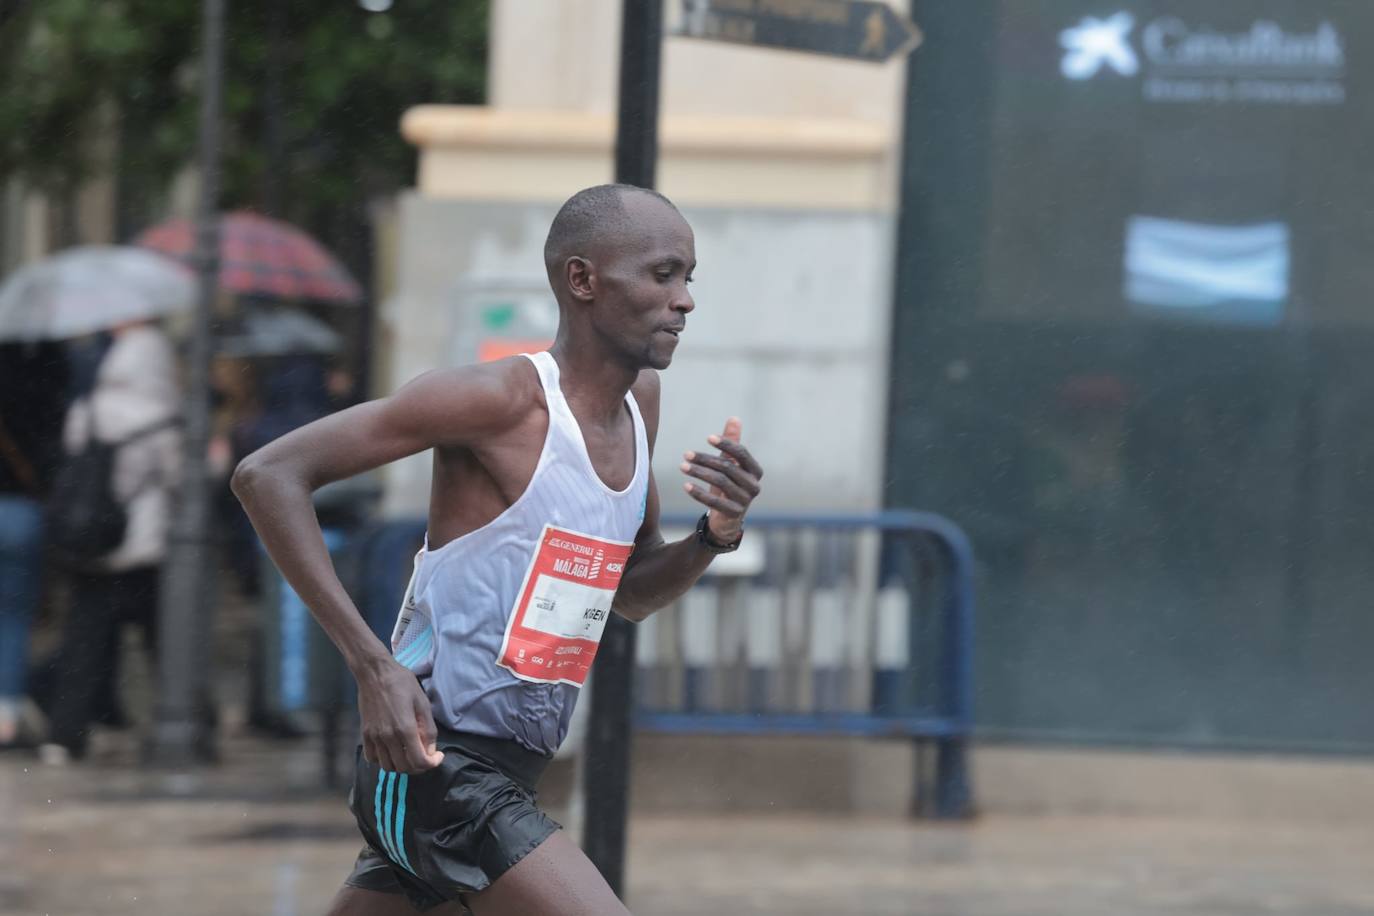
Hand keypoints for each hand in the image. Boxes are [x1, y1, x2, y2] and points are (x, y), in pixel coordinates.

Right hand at [355, 657, 444, 773]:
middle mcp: (388, 737)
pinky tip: (392, 751)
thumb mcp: (422, 702)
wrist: (375, 673)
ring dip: (402, 766)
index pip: (419, 761)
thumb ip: (428, 728)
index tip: (437, 757)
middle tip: (426, 756)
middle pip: (404, 768)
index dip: (432, 764)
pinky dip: (384, 760)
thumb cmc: (401, 683)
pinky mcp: (365, 734)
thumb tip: (431, 750)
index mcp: (405, 729)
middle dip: (419, 766)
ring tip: (409, 754)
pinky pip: (372, 758)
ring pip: (388, 767)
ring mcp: (374, 737)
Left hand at [681, 417, 762, 541]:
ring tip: (683, 466)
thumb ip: (732, 443)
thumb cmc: (729, 486)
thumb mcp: (730, 464)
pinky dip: (699, 492)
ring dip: (699, 473)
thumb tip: (734, 419)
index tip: (708, 438)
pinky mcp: (733, 513)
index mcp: (755, 471)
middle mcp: (754, 485)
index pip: (741, 453)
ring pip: (720, 483)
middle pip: (728, 467)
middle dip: (705, 459)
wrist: (727, 519)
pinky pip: (714, 502)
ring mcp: (745, 501)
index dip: (726, 444)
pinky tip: (686, 484)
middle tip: (686, 454)